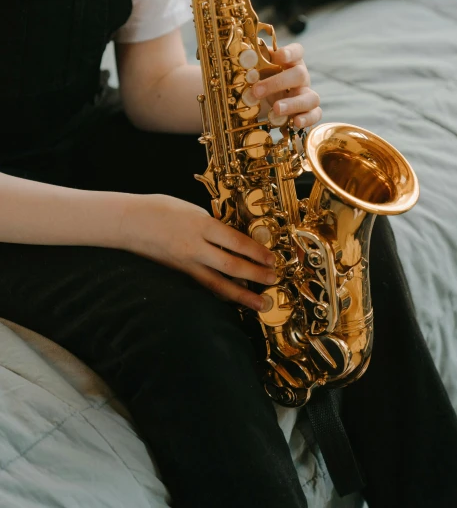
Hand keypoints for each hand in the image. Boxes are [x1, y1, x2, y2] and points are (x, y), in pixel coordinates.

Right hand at [121, 194, 276, 311]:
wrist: (128, 221)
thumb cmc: (159, 208)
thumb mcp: (191, 209)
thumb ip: (211, 224)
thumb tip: (231, 237)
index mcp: (201, 224)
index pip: (236, 241)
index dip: (256, 251)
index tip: (272, 258)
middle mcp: (195, 247)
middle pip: (231, 265)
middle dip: (255, 274)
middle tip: (273, 279)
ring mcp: (185, 263)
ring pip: (219, 283)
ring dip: (242, 294)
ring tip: (260, 303)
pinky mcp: (178, 272)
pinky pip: (204, 285)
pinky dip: (220, 293)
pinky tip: (232, 300)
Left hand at [253, 43, 321, 128]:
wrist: (268, 102)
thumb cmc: (265, 80)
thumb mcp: (258, 70)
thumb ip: (253, 63)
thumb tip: (245, 56)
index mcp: (291, 62)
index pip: (297, 51)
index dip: (290, 52)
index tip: (279, 56)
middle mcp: (302, 77)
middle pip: (300, 75)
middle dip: (277, 83)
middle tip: (257, 91)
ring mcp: (307, 95)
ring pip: (310, 97)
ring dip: (293, 104)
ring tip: (276, 109)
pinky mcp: (310, 112)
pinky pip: (315, 115)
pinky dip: (307, 119)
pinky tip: (295, 122)